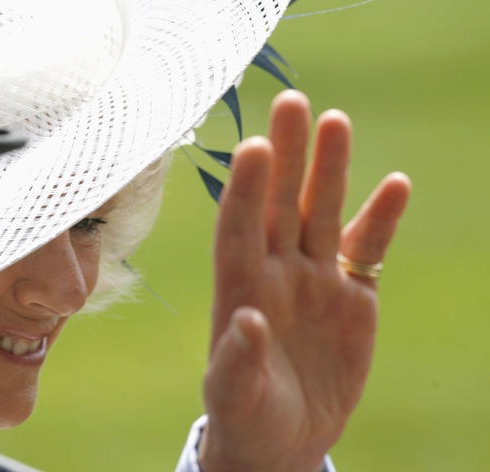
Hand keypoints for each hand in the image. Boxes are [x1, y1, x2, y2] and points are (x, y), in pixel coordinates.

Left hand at [198, 90, 410, 471]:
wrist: (284, 437)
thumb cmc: (248, 416)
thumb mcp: (235, 397)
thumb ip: (238, 361)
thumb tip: (247, 320)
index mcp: (238, 291)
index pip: (238, 231)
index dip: (245, 192)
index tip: (254, 148)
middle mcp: (274, 273)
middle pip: (280, 204)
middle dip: (287, 156)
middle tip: (291, 102)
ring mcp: (314, 279)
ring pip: (321, 214)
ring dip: (330, 170)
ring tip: (336, 121)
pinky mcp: (351, 294)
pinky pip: (367, 249)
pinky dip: (381, 220)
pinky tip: (395, 185)